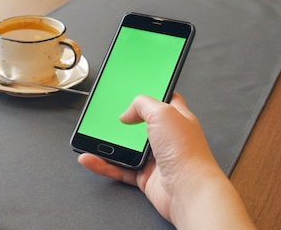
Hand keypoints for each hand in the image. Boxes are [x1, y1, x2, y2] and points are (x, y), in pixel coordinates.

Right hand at [78, 94, 253, 227]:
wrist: (189, 191)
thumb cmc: (187, 153)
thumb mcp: (163, 113)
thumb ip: (142, 104)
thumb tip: (127, 113)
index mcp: (177, 118)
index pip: (164, 100)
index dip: (150, 93)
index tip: (134, 89)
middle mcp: (168, 138)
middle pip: (141, 124)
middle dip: (124, 120)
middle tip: (108, 114)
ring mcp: (156, 158)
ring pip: (126, 148)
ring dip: (109, 144)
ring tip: (93, 135)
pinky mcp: (145, 177)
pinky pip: (119, 168)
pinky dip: (103, 165)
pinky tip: (91, 158)